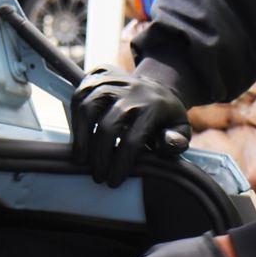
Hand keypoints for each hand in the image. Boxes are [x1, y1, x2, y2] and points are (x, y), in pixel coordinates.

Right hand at [69, 67, 190, 186]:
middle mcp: (132, 91)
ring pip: (88, 107)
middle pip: (107, 126)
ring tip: (81, 159)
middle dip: (99, 156)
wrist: (157, 85)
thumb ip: (177, 140)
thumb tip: (168, 144)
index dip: (121, 164)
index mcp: (154, 107)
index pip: (133, 140)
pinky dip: (75, 116)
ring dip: (81, 136)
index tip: (113, 182)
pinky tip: (78, 136)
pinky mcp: (100, 75)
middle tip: (97, 176)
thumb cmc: (166, 116)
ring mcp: (114, 81)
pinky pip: (80, 94)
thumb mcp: (181, 128)